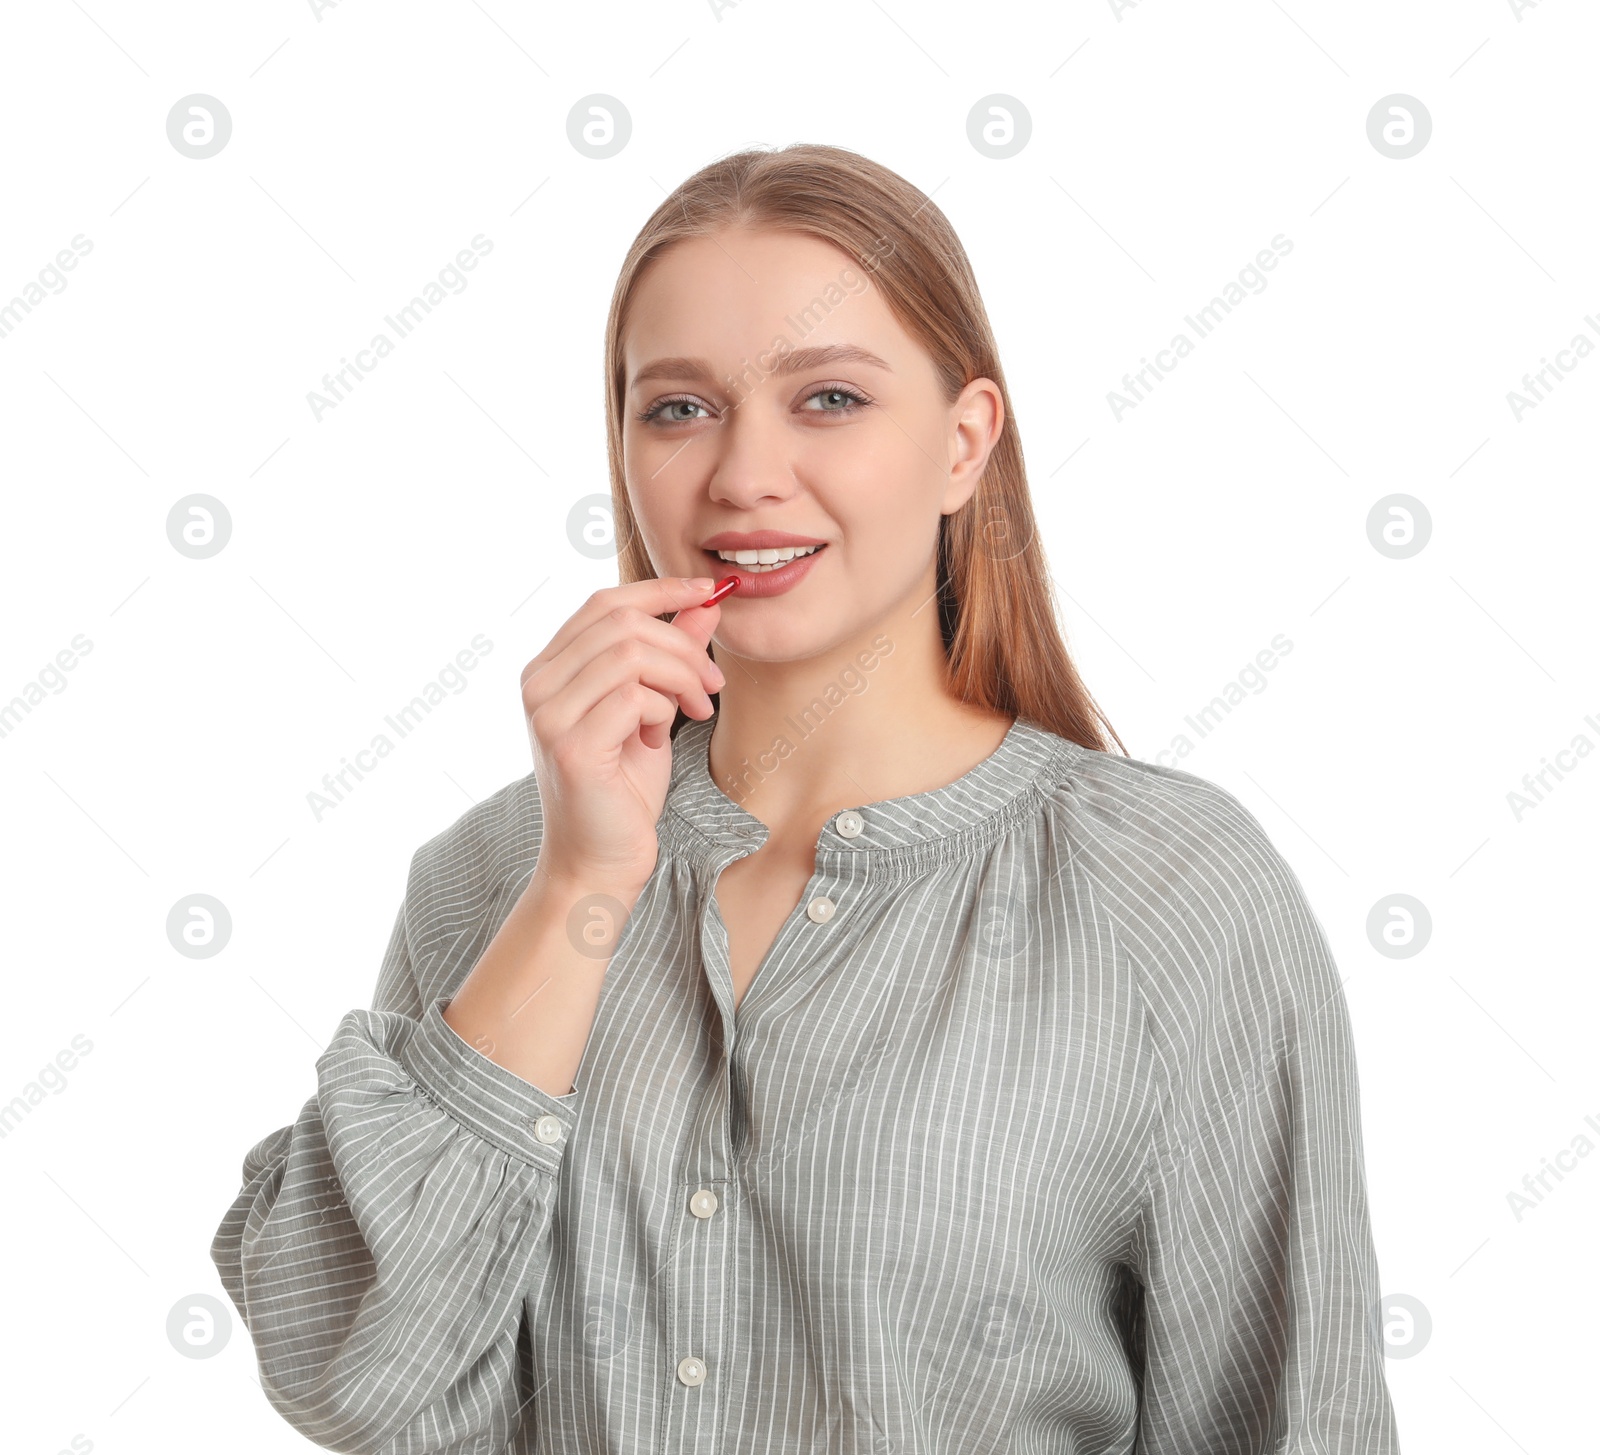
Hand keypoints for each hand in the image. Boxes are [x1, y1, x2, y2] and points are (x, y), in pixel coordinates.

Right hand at [518, 576, 725, 892]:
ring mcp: (548, 714)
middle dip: (683, 646)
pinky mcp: (570, 745)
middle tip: (713, 685)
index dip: (661, 590)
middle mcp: (538, 684)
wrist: (600, 862)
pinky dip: (664, 711)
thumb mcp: (654, 710)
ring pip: (632, 654)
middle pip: (623, 623)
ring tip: (696, 711)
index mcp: (550, 669)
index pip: (604, 603)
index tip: (710, 592)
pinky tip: (662, 738)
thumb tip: (706, 604)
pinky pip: (635, 697)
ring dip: (681, 678)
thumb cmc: (623, 790)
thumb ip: (671, 656)